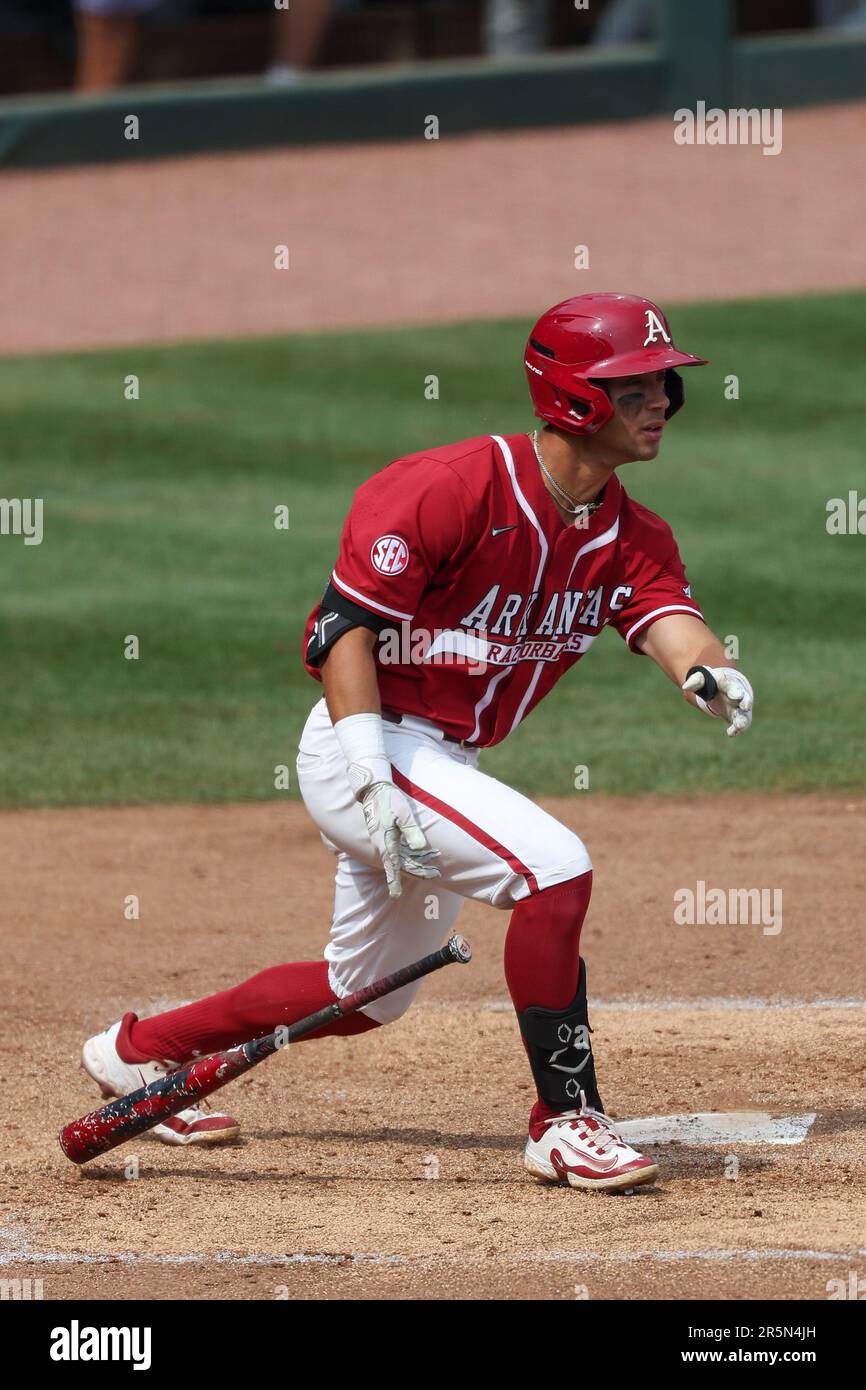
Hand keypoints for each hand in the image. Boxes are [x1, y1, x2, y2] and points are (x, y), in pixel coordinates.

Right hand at [360, 780, 440, 898]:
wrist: (373, 789)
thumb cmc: (388, 799)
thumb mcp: (402, 813)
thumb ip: (411, 830)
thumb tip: (420, 847)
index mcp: (385, 842)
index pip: (393, 867)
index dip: (396, 881)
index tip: (396, 896)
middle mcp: (384, 845)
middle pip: (401, 864)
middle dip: (418, 871)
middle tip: (436, 876)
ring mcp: (386, 840)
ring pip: (402, 857)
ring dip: (417, 863)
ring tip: (434, 869)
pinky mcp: (388, 835)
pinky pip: (401, 849)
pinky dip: (412, 853)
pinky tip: (422, 855)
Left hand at [682, 666, 753, 737]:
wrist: (721, 689)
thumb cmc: (712, 682)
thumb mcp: (702, 679)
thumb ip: (695, 681)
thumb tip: (685, 687)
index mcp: (729, 684)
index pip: (733, 686)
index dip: (735, 691)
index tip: (736, 695)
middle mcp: (738, 696)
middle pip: (745, 699)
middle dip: (745, 702)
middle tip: (745, 706)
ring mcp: (739, 708)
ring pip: (745, 714)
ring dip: (743, 720)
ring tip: (739, 726)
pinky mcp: (737, 718)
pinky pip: (741, 725)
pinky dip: (737, 729)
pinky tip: (731, 733)